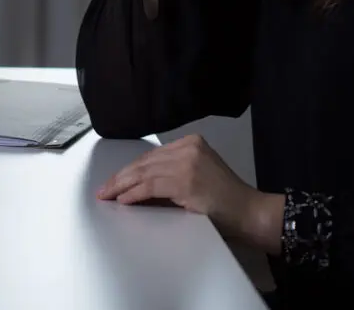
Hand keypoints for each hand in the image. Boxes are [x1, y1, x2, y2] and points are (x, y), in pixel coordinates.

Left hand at [96, 134, 261, 237]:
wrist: (249, 212)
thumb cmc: (226, 200)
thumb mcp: (197, 176)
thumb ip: (172, 175)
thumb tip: (138, 186)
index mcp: (191, 142)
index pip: (152, 156)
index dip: (130, 169)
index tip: (115, 180)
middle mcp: (188, 147)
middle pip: (145, 162)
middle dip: (121, 177)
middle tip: (103, 189)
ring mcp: (187, 162)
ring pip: (144, 173)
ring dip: (121, 186)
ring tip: (107, 195)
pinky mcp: (185, 180)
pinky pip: (150, 186)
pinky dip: (133, 194)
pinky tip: (122, 200)